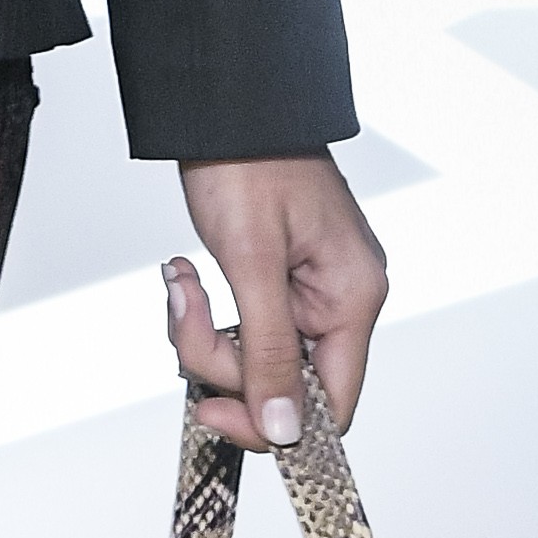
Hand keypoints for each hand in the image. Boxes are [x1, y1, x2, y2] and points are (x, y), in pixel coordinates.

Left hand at [165, 152, 387, 450]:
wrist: (228, 106)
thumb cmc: (248, 164)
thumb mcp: (252, 265)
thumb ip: (268, 352)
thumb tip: (284, 431)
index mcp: (353, 299)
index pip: (329, 407)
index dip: (270, 423)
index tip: (212, 408)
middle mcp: (341, 302)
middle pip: (282, 387)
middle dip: (221, 364)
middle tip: (187, 315)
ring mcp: (311, 294)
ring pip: (253, 362)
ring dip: (203, 337)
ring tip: (183, 283)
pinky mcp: (279, 285)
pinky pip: (242, 332)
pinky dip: (206, 318)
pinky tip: (188, 278)